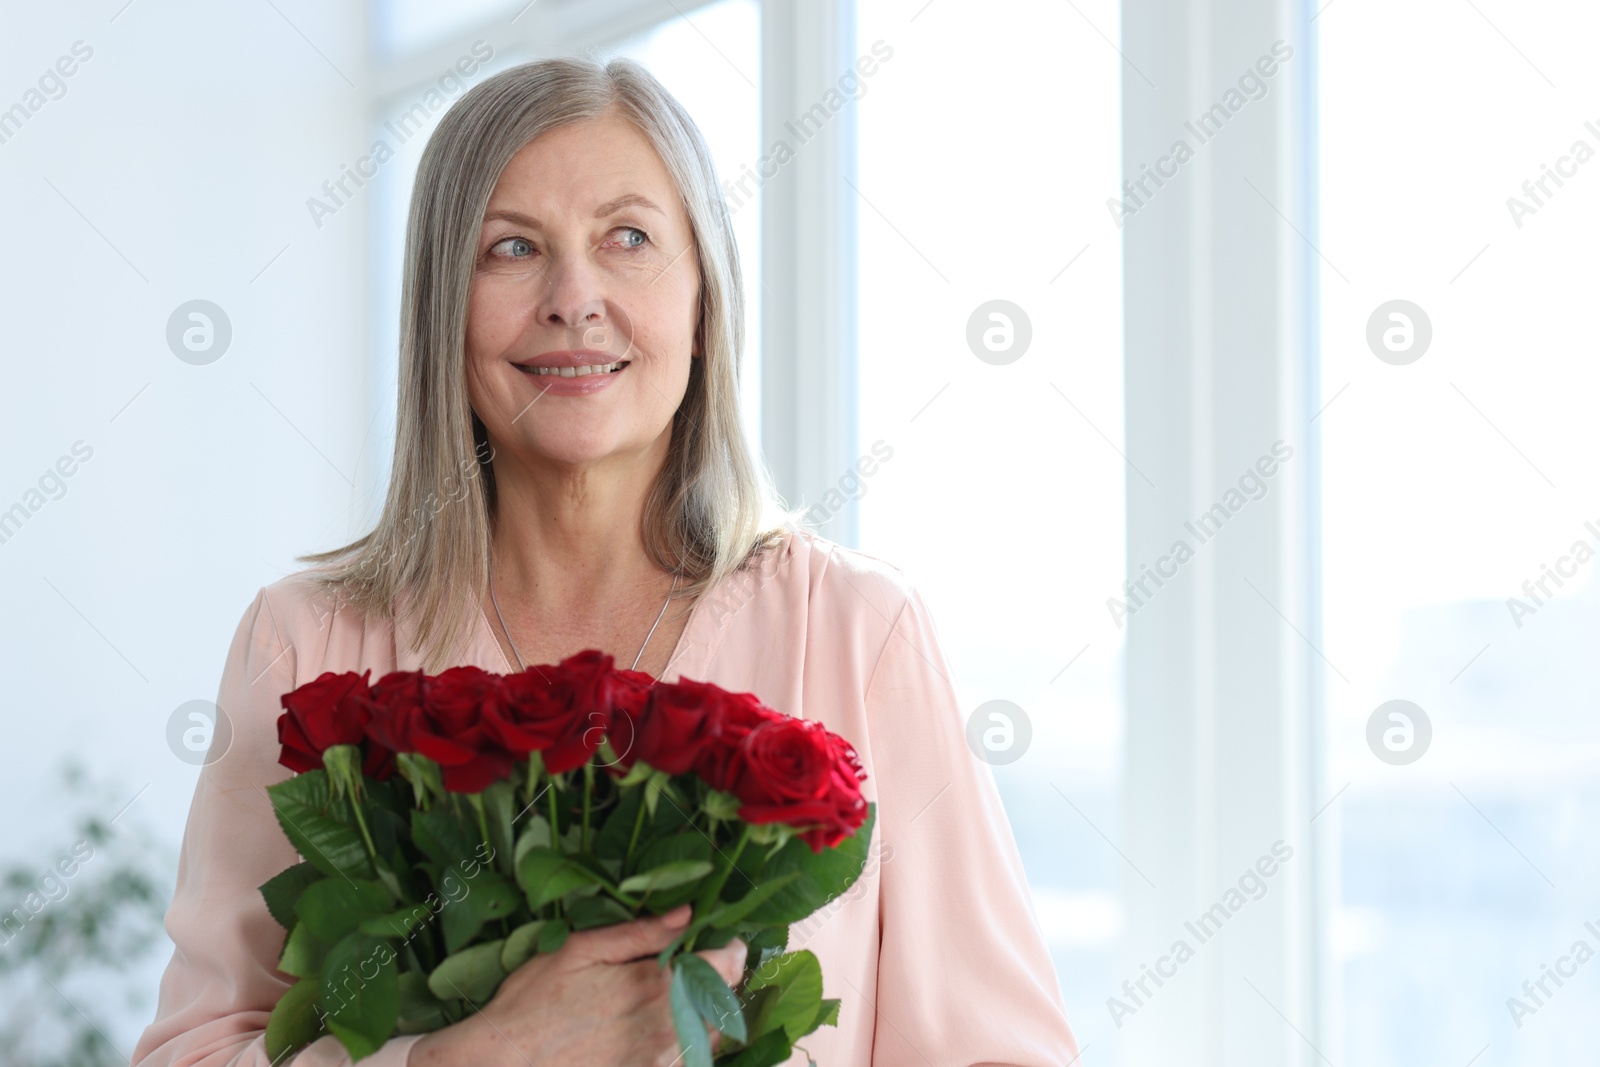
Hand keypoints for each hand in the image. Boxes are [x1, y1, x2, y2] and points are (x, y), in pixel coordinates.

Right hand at [407, 904, 746, 1066]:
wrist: (502, 1064)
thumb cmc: (534, 1003)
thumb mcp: (580, 950)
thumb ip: (640, 933)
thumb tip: (688, 913)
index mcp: (657, 987)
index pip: (727, 965)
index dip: (726, 948)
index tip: (715, 940)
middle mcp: (670, 1029)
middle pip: (724, 1000)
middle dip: (714, 980)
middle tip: (688, 967)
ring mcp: (661, 1061)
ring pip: (710, 1034)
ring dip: (701, 1013)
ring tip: (666, 999)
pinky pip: (686, 1060)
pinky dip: (683, 1043)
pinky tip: (652, 1031)